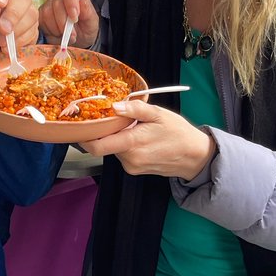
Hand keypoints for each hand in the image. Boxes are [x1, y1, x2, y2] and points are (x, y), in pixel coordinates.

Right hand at [38, 0, 99, 48]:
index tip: (74, 17)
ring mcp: (48, 5)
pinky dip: (50, 32)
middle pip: (57, 3)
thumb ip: (87, 11)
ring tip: (66, 35)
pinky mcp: (40, 15)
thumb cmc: (86, 28)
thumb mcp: (92, 22)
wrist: (79, 41)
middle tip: (72, 34)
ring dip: (57, 28)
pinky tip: (57, 34)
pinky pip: (41, 22)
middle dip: (64, 22)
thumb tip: (82, 1)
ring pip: (47, 14)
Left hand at [87, 100, 214, 179]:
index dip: (85, 137)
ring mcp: (132, 166)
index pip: (97, 146)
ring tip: (134, 127)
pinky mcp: (135, 169)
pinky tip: (139, 137)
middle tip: (114, 117)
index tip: (81, 125)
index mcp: (132, 143)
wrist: (194, 157)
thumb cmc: (179, 134)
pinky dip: (126, 144)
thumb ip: (135, 109)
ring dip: (118, 137)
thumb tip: (115, 106)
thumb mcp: (159, 114)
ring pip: (114, 149)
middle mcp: (129, 159)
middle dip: (106, 131)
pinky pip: (123, 154)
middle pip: (104, 144)